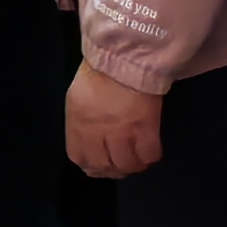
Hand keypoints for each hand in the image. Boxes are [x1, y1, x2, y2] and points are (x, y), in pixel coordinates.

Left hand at [63, 64, 163, 178]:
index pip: (78, 156)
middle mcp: (96, 130)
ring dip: (132, 165)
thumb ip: (81, 119)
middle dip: (112, 170)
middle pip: (103, 165)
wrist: (125, 55)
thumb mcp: (79, 95)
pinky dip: (149, 156)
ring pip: (127, 164)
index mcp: (77, 120)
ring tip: (137, 159)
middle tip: (121, 165)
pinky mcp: (145, 128)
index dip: (91, 166)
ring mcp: (121, 131)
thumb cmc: (100, 70)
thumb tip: (90, 139)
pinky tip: (149, 149)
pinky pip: (149, 155)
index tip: (100, 166)